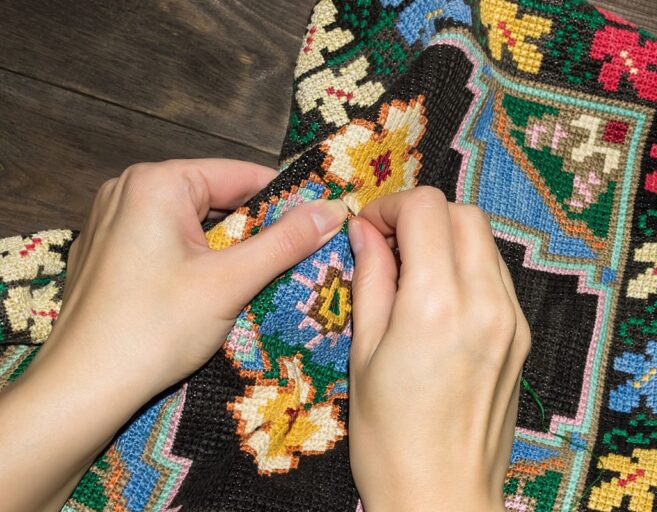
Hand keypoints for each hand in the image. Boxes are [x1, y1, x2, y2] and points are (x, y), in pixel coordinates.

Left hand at [0, 158, 347, 511]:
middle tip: (295, 257)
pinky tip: (210, 290)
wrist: (83, 388)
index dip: (286, 199)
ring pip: (192, 223)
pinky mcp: (106, 253)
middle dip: (255, 228)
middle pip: (215, 197)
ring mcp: (111, 222)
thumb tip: (333, 210)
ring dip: (227, 248)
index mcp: (157, 182)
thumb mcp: (231, 281)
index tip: (320, 223)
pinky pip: (165, 242)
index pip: (241, 174)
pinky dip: (195, 259)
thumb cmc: (156, 328)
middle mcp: (129, 190)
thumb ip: (286, 242)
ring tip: (259, 276)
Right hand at [346, 186, 530, 511]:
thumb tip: (363, 231)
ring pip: (484, 240)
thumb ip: (370, 280)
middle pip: (463, 213)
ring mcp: (511, 319)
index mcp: (436, 304)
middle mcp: (484, 302)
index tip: (367, 229)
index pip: (426, 209)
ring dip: (446, 238)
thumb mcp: (364, 354)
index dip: (390, 206)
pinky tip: (439, 298)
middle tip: (388, 246)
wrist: (442, 497)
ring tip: (412, 273)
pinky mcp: (522, 337)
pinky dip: (467, 266)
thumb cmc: (390, 438)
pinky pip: (497, 275)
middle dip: (421, 215)